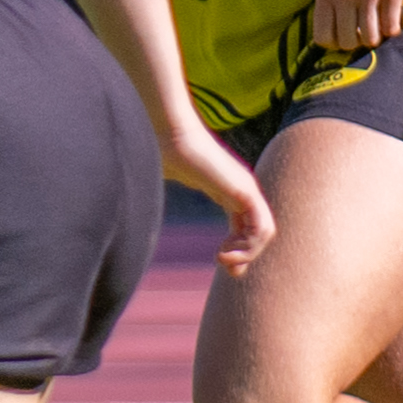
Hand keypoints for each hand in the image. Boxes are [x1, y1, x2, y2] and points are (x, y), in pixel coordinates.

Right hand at [160, 121, 275, 275]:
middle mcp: (242, 190)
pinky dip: (249, 245)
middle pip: (260, 231)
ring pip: (264, 232)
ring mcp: (246, 189)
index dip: (240, 247)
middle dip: (247, 254)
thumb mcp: (170, 181)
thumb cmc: (161, 150)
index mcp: (228, 189)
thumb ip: (170, 194)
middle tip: (226, 269)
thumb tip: (138, 201)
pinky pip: (260, 226)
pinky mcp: (244, 191)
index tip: (221, 261)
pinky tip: (225, 250)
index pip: (247, 224)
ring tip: (223, 260)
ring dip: (247, 253)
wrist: (168, 133)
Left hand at [308, 0, 402, 52]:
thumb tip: (334, 29)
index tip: (344, 36)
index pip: (323, 37)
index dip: (334, 42)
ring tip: (377, 24)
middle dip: (356, 41)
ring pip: (371, 38)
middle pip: (348, 42)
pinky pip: (392, 27)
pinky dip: (392, 29)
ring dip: (375, 36)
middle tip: (363, 31)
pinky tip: (391, 18)